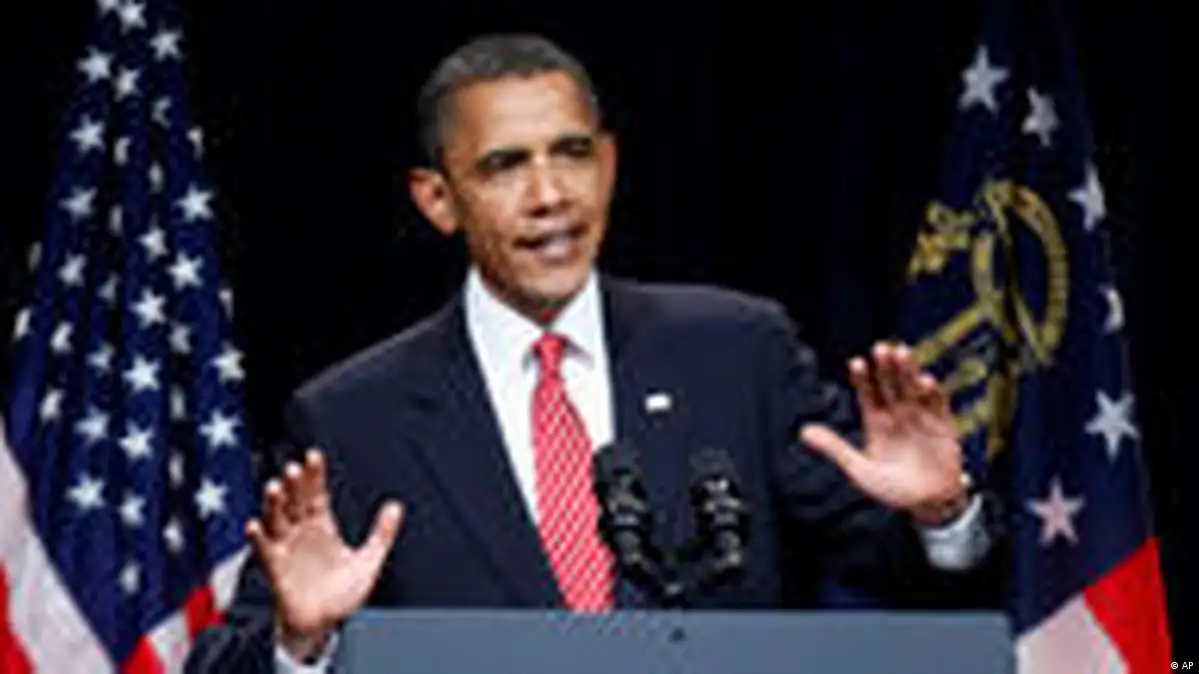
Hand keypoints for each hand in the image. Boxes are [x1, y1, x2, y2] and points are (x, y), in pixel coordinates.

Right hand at [245, 449, 403, 661]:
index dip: (314, 475)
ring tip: (274, 487)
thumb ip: (381, 534)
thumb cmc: (342, 594)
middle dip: (293, 485)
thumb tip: (395, 506)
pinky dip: (258, 538)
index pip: (316, 494)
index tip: (312, 455)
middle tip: (293, 467)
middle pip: (295, 502)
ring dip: (274, 504)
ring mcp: (287, 549)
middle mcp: (302, 533)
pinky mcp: (276, 570)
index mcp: (323, 527)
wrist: (322, 627)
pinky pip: (264, 551)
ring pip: (276, 520)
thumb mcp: (368, 561)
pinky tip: (254, 525)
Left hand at [800, 342, 967, 525]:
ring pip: (912, 387)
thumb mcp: (859, 471)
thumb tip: (803, 431)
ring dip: (908, 370)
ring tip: (902, 353)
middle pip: (890, 383)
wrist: (928, 505)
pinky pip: (938, 404)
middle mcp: (897, 414)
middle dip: (886, 366)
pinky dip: (932, 392)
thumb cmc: (892, 490)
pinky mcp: (942, 426)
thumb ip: (834, 449)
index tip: (856, 363)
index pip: (867, 393)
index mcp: (875, 421)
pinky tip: (924, 381)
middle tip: (881, 347)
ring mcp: (920, 417)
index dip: (862, 377)